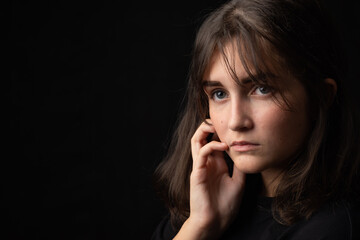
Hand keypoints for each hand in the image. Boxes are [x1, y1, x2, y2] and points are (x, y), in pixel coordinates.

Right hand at [183, 119, 245, 238]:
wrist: (215, 222)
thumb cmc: (225, 205)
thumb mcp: (239, 182)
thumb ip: (240, 167)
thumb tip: (247, 154)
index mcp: (215, 164)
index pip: (214, 141)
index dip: (220, 131)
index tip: (232, 124)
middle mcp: (206, 163)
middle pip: (202, 137)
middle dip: (209, 126)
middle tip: (221, 120)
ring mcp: (200, 167)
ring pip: (196, 141)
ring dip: (205, 130)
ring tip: (216, 125)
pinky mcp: (197, 173)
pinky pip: (201, 153)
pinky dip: (211, 146)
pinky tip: (224, 146)